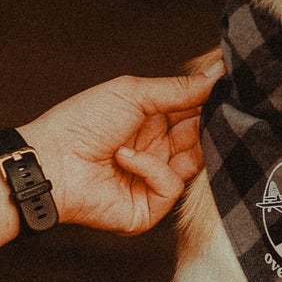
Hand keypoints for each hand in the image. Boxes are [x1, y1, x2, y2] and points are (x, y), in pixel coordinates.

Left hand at [21, 61, 220, 233]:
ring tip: (167, 133)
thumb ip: (180, 89)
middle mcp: (157, 150)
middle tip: (219, 110)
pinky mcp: (149, 208)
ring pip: (195, 164)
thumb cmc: (81, 122)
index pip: (195, 112)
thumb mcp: (133, 94)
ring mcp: (153, 180)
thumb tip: (220, 73)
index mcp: (152, 122)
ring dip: (187, 146)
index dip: (212, 101)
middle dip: (209, 124)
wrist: (49, 160)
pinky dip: (151, 169)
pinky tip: (125, 158)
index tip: (232, 87)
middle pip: (201, 138)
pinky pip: (170, 186)